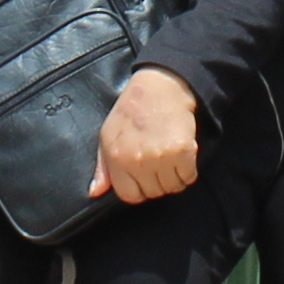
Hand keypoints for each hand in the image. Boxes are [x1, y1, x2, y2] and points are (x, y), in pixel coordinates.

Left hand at [93, 66, 203, 205]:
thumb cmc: (131, 111)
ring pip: (172, 188)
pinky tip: (182, 156)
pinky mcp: (183, 151)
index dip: (139, 189)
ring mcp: (161, 157)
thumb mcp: (108, 136)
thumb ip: (103, 169)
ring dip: (174, 178)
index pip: (130, 196)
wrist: (159, 87)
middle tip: (159, 163)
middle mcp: (138, 161)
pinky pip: (188, 177)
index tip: (144, 178)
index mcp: (117, 158)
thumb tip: (95, 192)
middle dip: (158, 182)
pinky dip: (188, 171)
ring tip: (170, 159)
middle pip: (154, 193)